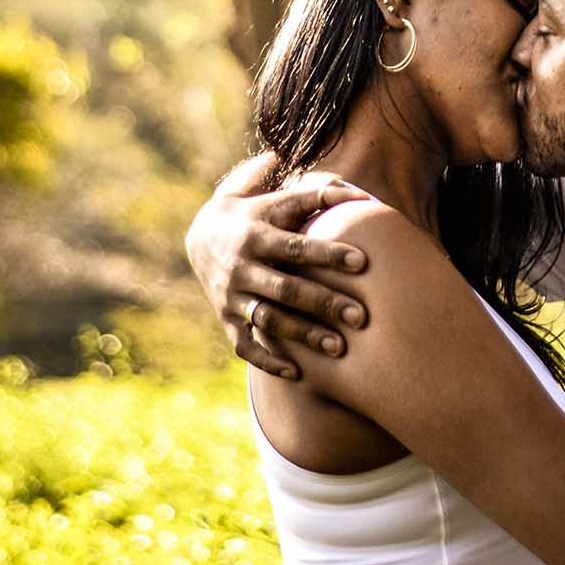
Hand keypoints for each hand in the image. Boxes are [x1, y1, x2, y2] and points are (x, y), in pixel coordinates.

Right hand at [184, 167, 371, 378]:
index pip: (296, 246)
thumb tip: (360, 192)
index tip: (363, 261)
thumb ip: (316, 192)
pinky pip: (244, 346)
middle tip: (361, 316)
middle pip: (287, 288)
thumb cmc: (257, 212)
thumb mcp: (278, 197)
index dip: (328, 252)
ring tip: (340, 347)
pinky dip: (268, 361)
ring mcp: (232, 295)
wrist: (201, 234)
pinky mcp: (225, 318)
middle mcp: (242, 266)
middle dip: (324, 302)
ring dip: (304, 334)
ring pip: (270, 319)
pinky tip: (298, 373)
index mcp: (256, 234)